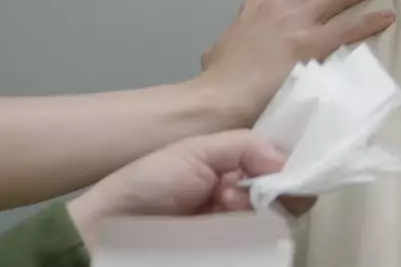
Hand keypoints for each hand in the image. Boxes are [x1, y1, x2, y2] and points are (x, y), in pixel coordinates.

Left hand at [66, 130, 309, 251]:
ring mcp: (240, 234)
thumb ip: (245, 146)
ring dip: (261, 215)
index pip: (284, 166)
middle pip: (290, 196)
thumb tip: (288, 161)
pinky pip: (260, 249)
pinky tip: (228, 231)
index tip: (286, 170)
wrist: (108, 233)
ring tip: (225, 210)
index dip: (293, 166)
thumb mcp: (194, 150)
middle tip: (243, 192)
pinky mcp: (233, 254)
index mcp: (238, 171)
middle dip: (277, 190)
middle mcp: (245, 201)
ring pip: (278, 225)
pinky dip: (255, 242)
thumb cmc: (149, 185)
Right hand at [195, 0, 396, 123]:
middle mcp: (283, 4)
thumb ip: (242, 38)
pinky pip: (350, 27)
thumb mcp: (223, 45)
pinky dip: (371, 20)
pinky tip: (387, 17)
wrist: (220, 96)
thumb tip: (243, 46)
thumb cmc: (220, 78)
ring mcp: (299, 22)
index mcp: (261, 2)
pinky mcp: (313, 44)